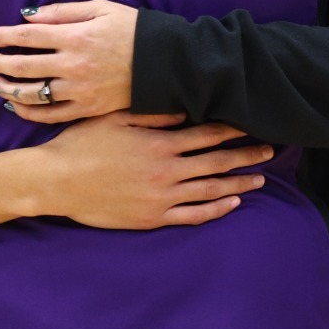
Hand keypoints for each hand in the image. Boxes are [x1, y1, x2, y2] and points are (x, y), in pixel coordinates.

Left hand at [0, 0, 136, 122]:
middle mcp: (73, 65)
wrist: (164, 62)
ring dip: (8, 88)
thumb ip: (62, 12)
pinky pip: (50, 115)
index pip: (27, 37)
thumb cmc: (133, 30)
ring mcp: (79, 90)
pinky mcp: (87, 109)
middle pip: (23, 67)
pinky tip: (16, 105)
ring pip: (32, 94)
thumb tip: (28, 15)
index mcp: (75, 37)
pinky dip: (28, 112)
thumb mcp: (100, 8)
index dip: (4, 36)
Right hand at [30, 111, 272, 228]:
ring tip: (259, 179)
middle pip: (217, 163)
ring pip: (211, 190)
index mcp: (159, 144)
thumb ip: (152, 114)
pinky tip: (232, 204)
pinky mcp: (153, 218)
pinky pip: (193, 216)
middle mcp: (167, 171)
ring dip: (238, 183)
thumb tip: (185, 110)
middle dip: (245, 155)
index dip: (233, 129)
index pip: (207, 134)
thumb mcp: (115, 118)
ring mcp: (162, 197)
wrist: (58, 181)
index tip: (253, 124)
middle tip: (270, 150)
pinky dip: (216, 210)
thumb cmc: (82, 144)